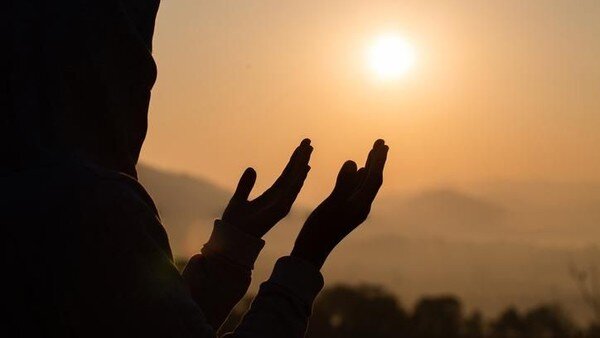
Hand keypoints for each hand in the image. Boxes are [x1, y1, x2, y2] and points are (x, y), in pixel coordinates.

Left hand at [222, 139, 312, 237]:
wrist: (231, 236)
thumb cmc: (235, 222)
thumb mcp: (239, 198)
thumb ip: (246, 185)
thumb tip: (251, 169)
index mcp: (271, 196)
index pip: (286, 176)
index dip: (294, 162)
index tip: (302, 148)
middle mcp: (279, 199)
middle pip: (293, 175)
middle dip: (301, 159)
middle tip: (309, 143)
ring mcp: (281, 205)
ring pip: (295, 181)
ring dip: (302, 165)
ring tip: (308, 151)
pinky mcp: (279, 210)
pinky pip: (291, 192)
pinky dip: (298, 180)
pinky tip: (304, 168)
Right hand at [291, 139, 388, 268]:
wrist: (311, 252)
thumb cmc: (320, 229)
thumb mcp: (331, 203)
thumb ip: (344, 183)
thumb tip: (354, 162)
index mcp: (361, 205)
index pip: (374, 178)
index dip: (378, 160)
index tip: (382, 144)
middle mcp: (362, 207)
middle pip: (373, 180)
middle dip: (378, 161)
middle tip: (382, 143)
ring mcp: (354, 210)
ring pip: (366, 185)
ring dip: (370, 167)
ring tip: (373, 153)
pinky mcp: (346, 212)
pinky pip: (358, 190)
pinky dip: (360, 177)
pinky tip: (359, 172)